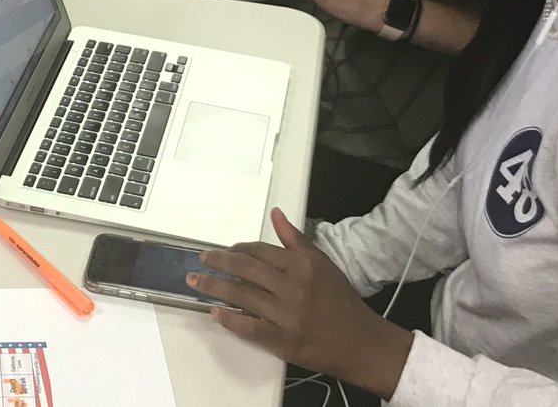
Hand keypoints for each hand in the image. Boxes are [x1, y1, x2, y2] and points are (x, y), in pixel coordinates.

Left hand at [189, 209, 413, 398]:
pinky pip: (250, 327)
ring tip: (195, 281)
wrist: (363, 343)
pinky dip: (230, 319)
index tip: (223, 251)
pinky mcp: (283, 341)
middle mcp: (292, 287)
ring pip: (242, 295)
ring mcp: (286, 315)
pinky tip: (215, 312)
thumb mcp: (322, 263)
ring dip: (214, 286)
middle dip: (218, 262)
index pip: (259, 251)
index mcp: (301, 266)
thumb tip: (276, 213)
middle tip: (200, 259)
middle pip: (245, 269)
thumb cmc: (342, 301)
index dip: (237, 249)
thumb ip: (295, 239)